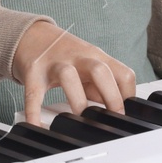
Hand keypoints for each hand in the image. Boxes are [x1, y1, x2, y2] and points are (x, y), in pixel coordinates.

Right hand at [10, 20, 136, 126]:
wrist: (32, 35)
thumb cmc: (66, 56)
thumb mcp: (89, 66)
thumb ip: (102, 87)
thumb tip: (117, 114)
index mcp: (97, 58)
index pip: (123, 73)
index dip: (128, 96)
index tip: (125, 116)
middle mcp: (78, 58)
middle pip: (100, 70)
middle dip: (110, 96)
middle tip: (110, 119)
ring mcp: (55, 64)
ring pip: (68, 75)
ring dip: (76, 100)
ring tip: (78, 120)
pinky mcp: (33, 73)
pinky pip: (34, 93)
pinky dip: (34, 112)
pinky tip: (36, 126)